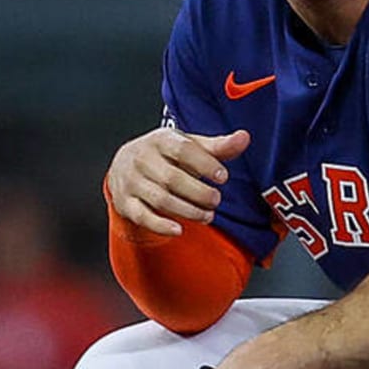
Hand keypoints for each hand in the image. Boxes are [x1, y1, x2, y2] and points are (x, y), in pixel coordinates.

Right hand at [106, 128, 250, 236]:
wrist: (124, 166)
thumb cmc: (164, 155)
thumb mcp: (189, 146)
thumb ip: (217, 146)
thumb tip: (244, 138)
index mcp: (160, 140)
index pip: (183, 149)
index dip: (205, 163)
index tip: (222, 176)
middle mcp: (142, 159)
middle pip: (172, 178)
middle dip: (199, 193)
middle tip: (216, 200)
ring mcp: (131, 182)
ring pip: (161, 200)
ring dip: (188, 211)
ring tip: (207, 215)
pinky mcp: (126, 203)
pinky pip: (142, 216)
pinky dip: (161, 225)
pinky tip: (179, 230)